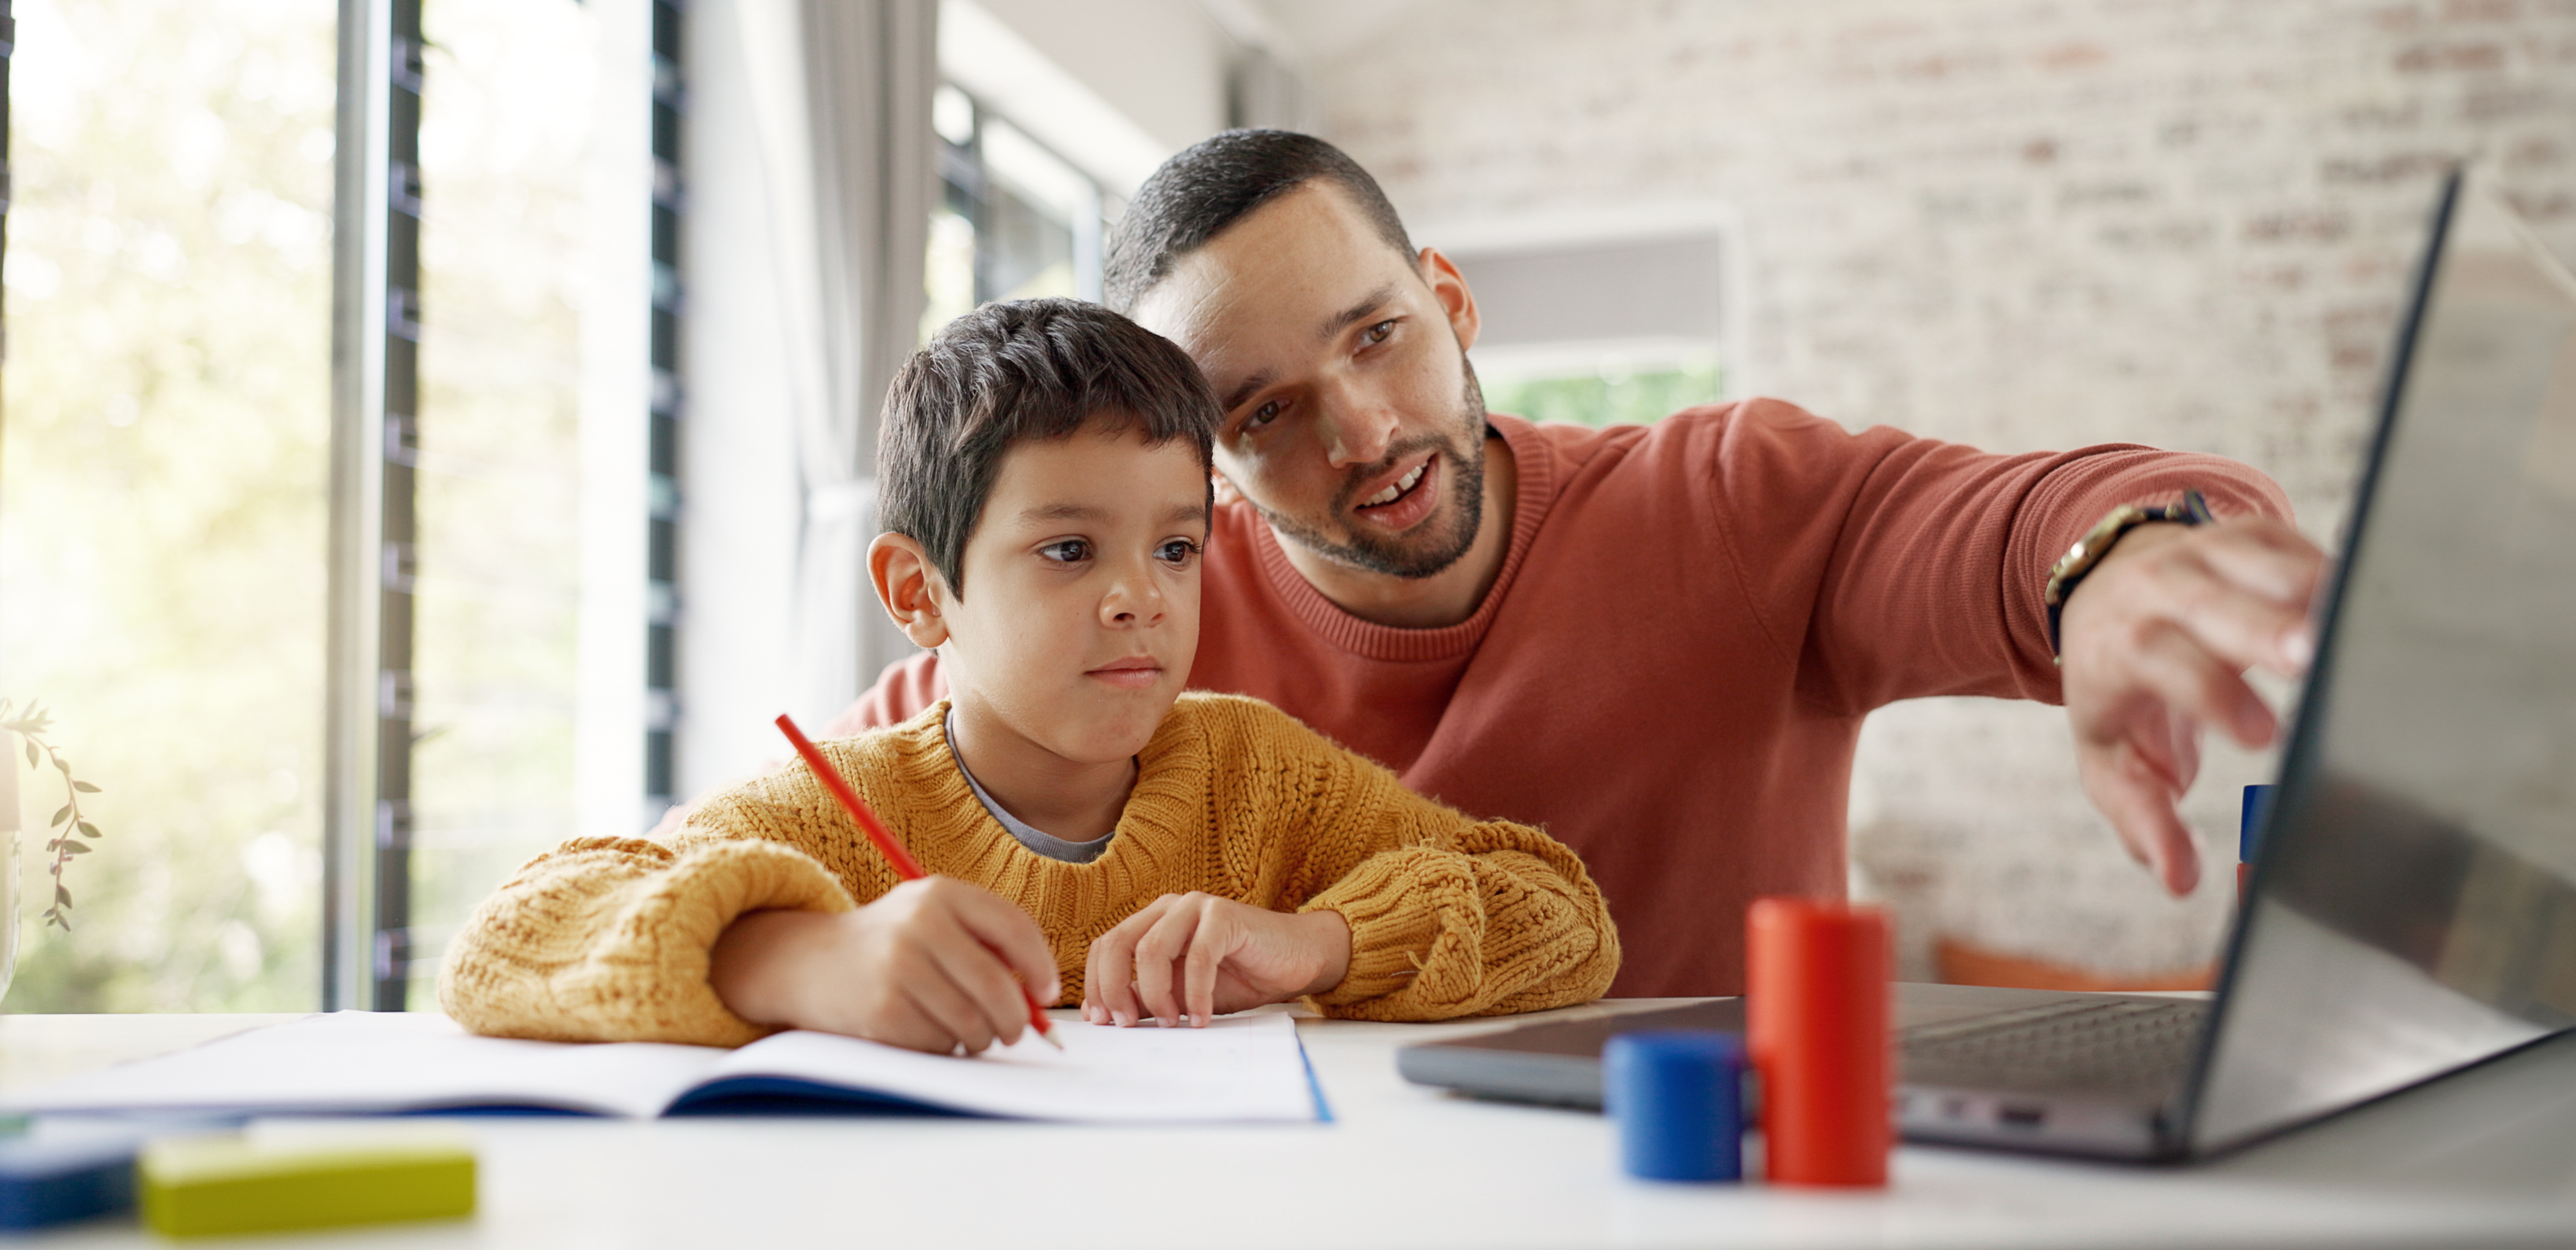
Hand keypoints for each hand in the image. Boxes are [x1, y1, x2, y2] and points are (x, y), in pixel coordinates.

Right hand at [707, 877, 1059, 1053]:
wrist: (808, 961)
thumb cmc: (889, 942)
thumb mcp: (933, 916)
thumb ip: (986, 939)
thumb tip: (1039, 992)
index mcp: (940, 893)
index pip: (1014, 928)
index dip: (1041, 967)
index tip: (1048, 994)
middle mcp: (920, 924)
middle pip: (998, 987)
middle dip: (1017, 1020)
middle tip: (1015, 1031)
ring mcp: (899, 968)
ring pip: (972, 1023)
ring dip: (979, 1038)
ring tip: (966, 1030)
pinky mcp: (882, 1010)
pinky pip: (940, 1044)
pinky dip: (944, 1048)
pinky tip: (927, 1031)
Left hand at [1082, 893, 1349, 1027]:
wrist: (1295, 960)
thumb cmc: (1239, 976)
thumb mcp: (1182, 994)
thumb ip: (1148, 998)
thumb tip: (1105, 1016)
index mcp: (1152, 922)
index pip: (1106, 946)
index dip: (1096, 984)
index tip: (1102, 1022)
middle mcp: (1169, 909)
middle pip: (1118, 943)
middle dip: (1113, 988)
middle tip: (1126, 1024)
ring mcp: (1196, 907)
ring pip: (1151, 949)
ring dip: (1155, 994)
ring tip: (1171, 1023)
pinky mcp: (1225, 915)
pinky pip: (1198, 957)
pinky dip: (1196, 994)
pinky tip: (1202, 1018)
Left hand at [2058, 516, 2324, 895]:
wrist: (2103, 595)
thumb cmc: (2117, 690)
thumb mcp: (2110, 758)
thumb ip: (2141, 817)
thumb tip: (2177, 880)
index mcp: (2122, 644)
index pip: (2164, 664)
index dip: (2213, 696)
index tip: (2264, 735)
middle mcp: (2159, 589)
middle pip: (2211, 603)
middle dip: (2263, 628)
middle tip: (2313, 657)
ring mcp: (2207, 553)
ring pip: (2261, 561)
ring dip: (2311, 590)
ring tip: (2359, 624)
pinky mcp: (2254, 534)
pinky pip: (2298, 544)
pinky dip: (2334, 570)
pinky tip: (2371, 603)